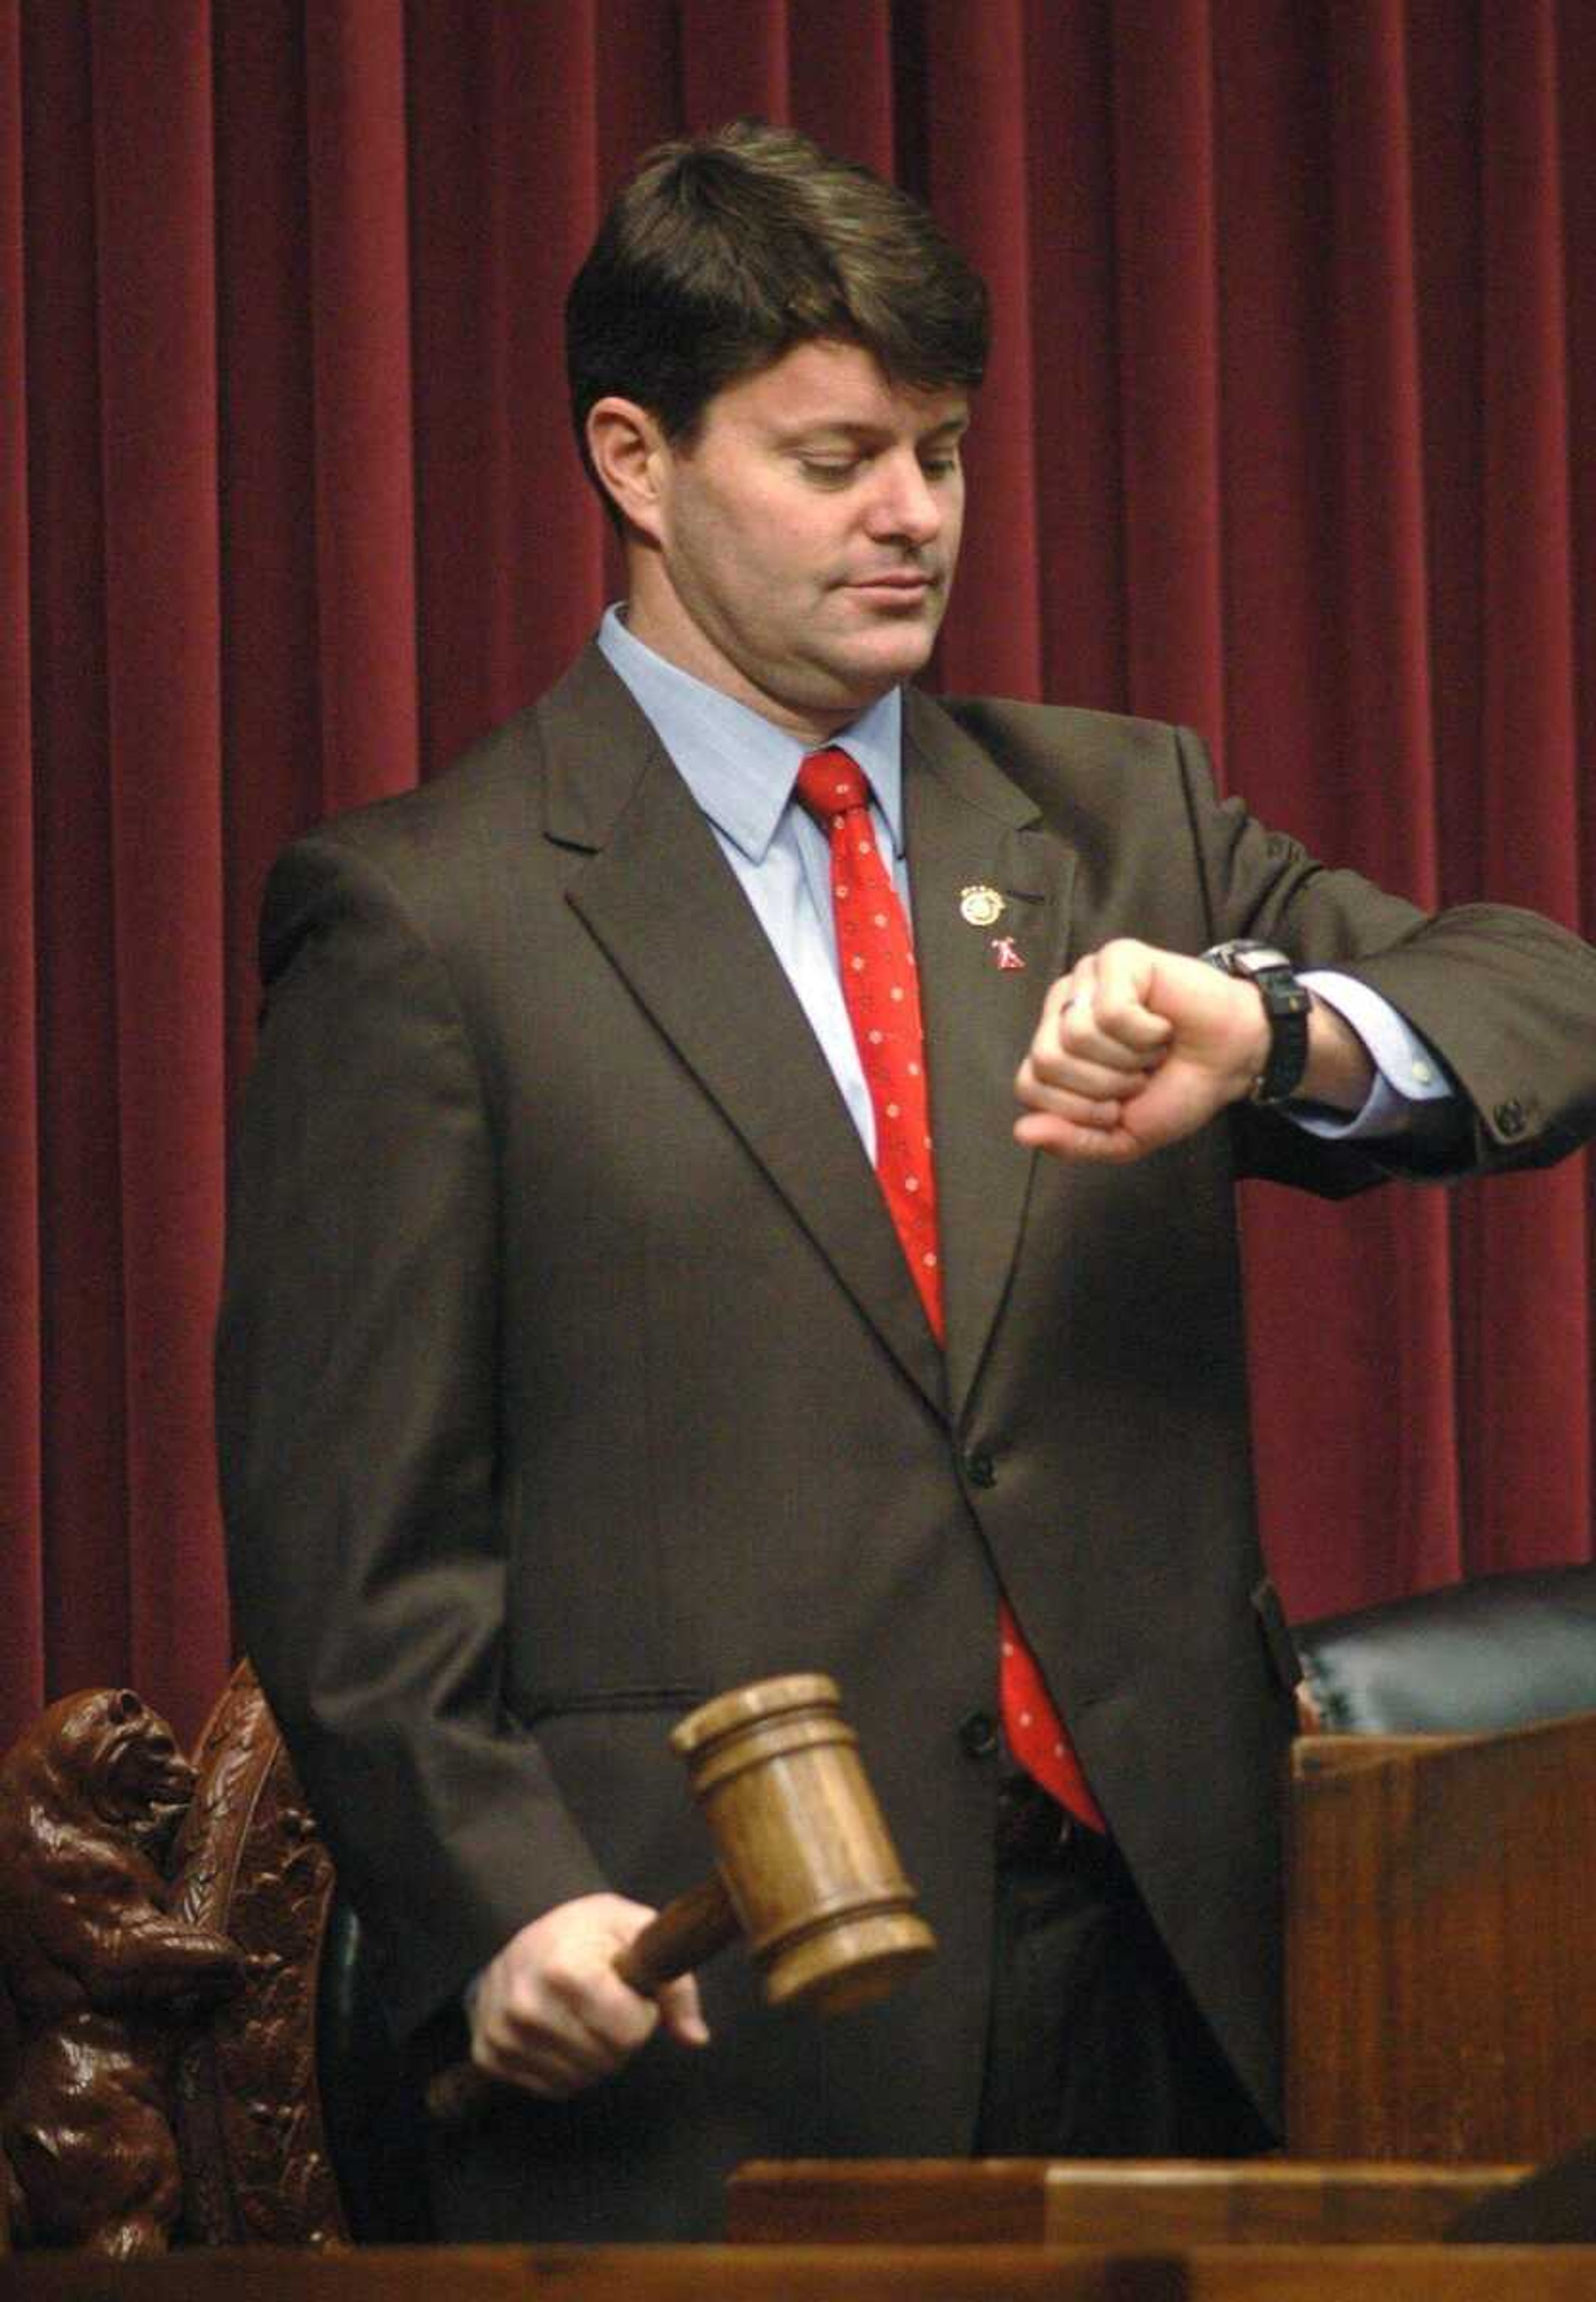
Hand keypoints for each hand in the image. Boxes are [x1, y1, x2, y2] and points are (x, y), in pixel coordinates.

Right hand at [467, 1892, 708, 2098]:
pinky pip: (552, 2088)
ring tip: (584, 2014)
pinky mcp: (490, 2055)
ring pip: (581, 2079)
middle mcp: (526, 2006)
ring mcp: (504, 2034)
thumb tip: (697, 2040)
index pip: (628, 2033)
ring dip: (595, 2055)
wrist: (519, 1930)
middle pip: (607, 2060)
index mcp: (564, 1970)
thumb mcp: (636, 1931)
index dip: (640, 2014)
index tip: (627, 1989)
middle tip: (606, 2001)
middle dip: (619, 2036)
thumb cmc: (586, 1930)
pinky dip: (568, 2068)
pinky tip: (563, 2032)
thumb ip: (675, 1985)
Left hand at [1014, 939, 1269, 1163]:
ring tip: (1152, 1048)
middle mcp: (1062, 1007)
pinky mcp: (1118, 957)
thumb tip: (1022, 1132)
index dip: (1077, 1109)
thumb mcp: (1122, 1136)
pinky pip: (1112, 1010)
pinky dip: (1145, 1032)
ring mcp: (1087, 977)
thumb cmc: (1175, 1088)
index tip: (1118, 1104)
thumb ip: (1072, 1141)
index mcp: (1053, 1045)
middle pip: (1047, 1060)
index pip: (1028, 1086)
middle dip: (1103, 1084)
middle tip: (1139, 1073)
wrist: (1233, 1061)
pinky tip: (1162, 1024)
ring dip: (1128, 1057)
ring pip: (1077, 1034)